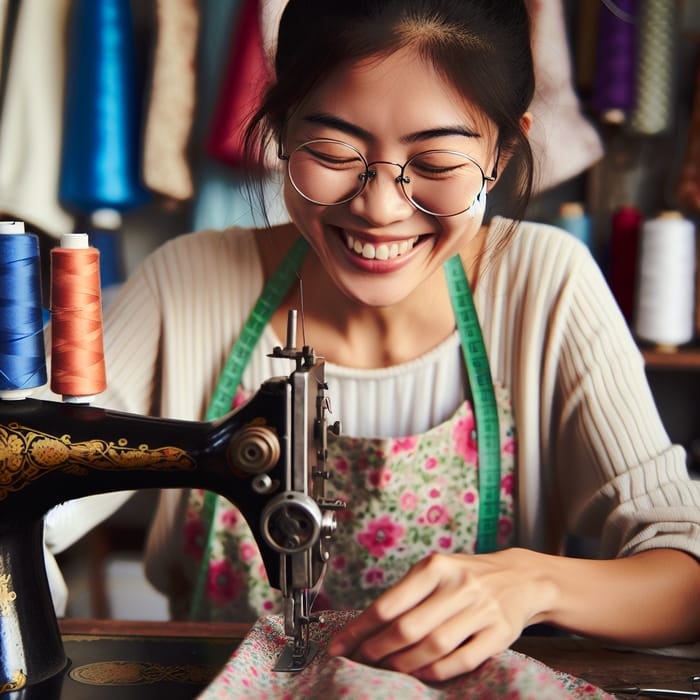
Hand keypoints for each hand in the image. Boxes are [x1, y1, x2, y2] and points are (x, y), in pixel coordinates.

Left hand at [327, 548, 553, 681]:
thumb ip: (407, 594)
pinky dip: (437, 671)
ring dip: (404, 664)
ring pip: (434, 646)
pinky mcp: (499, 634)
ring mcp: (481, 610)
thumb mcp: (436, 571)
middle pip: (408, 628)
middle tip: (361, 660)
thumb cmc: (466, 576)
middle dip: (378, 650)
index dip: (360, 628)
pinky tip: (421, 674)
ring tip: (387, 668)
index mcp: (436, 567)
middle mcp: (459, 586)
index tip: (340, 645)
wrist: (520, 577)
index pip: (389, 603)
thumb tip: (365, 627)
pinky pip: (462, 660)